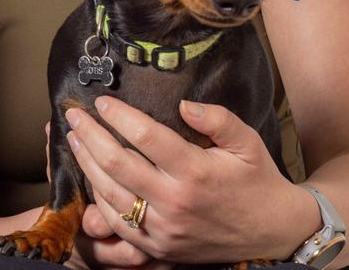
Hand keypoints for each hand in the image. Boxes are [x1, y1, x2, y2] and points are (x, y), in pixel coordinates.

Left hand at [65, 96, 311, 263]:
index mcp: (195, 171)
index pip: (145, 136)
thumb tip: (183, 104)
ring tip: (75, 140)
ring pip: (110, 194)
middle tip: (74, 116)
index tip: (101, 102)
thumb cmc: (257, 181)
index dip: (118, 116)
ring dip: (87, 164)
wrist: (273, 233)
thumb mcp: (247, 141)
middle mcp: (175, 201)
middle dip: (90, 136)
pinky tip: (90, 177)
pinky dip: (98, 198)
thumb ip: (217, 118)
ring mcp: (164, 228)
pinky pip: (118, 222)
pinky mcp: (158, 246)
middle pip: (117, 164)